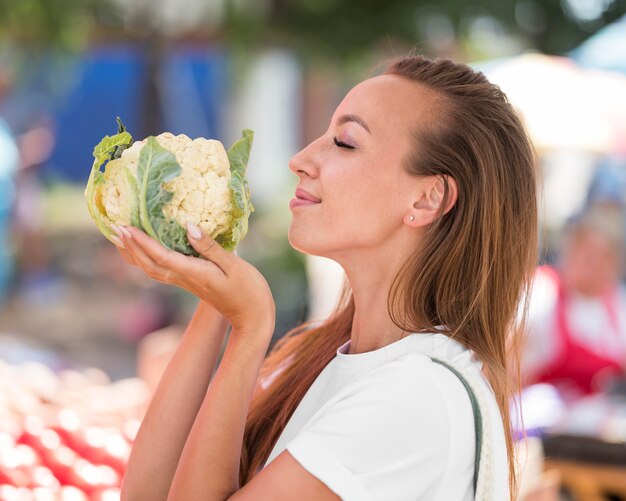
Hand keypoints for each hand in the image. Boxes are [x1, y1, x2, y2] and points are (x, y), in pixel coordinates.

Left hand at [111, 223, 274, 336]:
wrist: (252, 318)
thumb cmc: (249, 291)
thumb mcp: (234, 265)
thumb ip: (210, 247)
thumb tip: (188, 227)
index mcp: (194, 274)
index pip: (160, 256)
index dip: (141, 241)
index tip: (126, 226)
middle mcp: (185, 279)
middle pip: (148, 265)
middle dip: (130, 247)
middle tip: (114, 227)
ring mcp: (186, 283)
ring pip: (151, 270)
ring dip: (133, 254)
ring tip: (120, 238)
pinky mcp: (190, 283)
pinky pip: (161, 271)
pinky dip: (146, 259)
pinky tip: (144, 251)